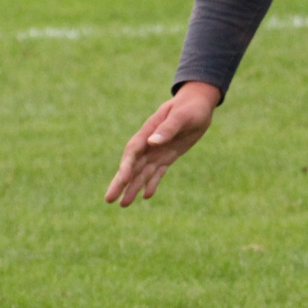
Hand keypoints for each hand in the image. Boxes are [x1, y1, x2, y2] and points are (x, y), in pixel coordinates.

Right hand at [105, 81, 221, 205]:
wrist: (198, 103)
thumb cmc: (190, 106)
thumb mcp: (182, 116)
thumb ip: (167, 128)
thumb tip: (152, 142)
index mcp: (149, 130)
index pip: (133, 151)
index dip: (126, 166)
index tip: (123, 180)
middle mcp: (149, 143)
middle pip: (132, 166)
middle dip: (120, 182)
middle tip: (109, 200)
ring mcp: (158, 150)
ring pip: (142, 172)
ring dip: (133, 187)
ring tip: (123, 205)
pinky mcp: (168, 155)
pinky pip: (158, 172)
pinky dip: (152, 183)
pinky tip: (146, 196)